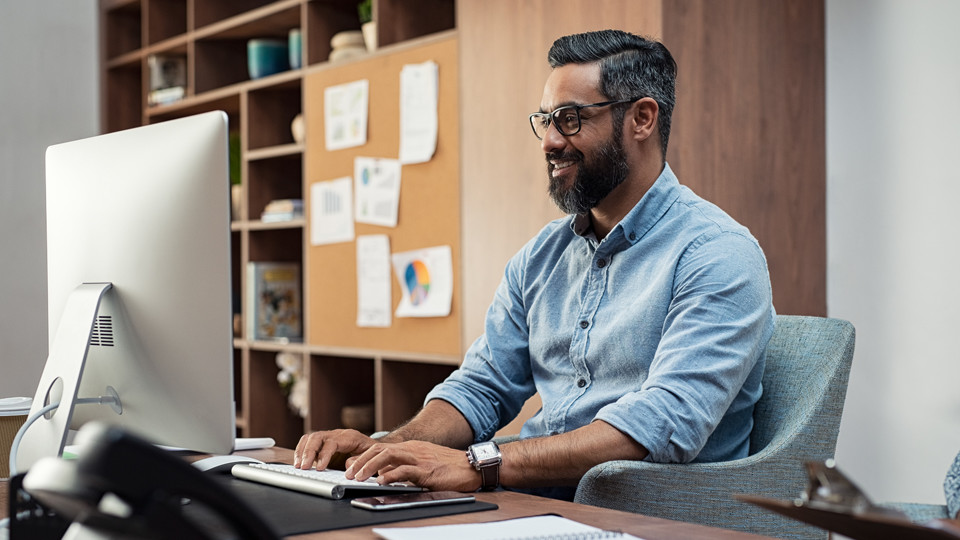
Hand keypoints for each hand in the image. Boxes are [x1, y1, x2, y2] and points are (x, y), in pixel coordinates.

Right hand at [294, 429, 376, 470]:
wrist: (374, 448)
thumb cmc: (372, 453)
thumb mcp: (370, 458)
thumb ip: (359, 461)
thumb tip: (347, 465)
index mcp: (349, 436)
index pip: (332, 442)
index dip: (324, 454)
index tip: (319, 467)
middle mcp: (337, 434)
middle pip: (317, 437)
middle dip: (308, 452)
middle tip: (303, 467)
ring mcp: (329, 436)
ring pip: (311, 438)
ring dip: (302, 451)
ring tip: (298, 466)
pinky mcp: (324, 443)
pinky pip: (309, 442)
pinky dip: (302, 450)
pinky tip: (299, 462)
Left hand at [345, 440, 481, 491]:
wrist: (473, 466)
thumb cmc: (450, 467)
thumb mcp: (424, 463)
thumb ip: (405, 467)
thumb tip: (384, 475)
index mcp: (412, 448)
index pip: (381, 448)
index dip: (364, 457)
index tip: (351, 467)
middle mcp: (413, 450)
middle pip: (380, 450)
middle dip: (361, 461)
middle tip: (349, 474)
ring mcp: (420, 458)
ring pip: (388, 456)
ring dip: (370, 467)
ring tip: (358, 477)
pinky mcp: (427, 470)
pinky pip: (405, 470)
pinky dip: (391, 475)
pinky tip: (381, 481)